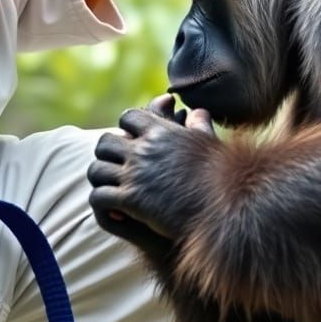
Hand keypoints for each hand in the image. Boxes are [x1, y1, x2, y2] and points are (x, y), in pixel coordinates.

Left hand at [88, 98, 216, 252]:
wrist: (224, 209)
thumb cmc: (222, 178)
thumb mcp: (210, 144)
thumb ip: (199, 125)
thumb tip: (197, 112)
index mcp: (161, 132)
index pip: (129, 117)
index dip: (125, 128)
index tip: (129, 140)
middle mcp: (144, 150)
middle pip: (105, 142)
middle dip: (106, 154)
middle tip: (113, 165)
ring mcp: (135, 175)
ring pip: (96, 169)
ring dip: (100, 179)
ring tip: (107, 186)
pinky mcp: (132, 201)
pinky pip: (99, 196)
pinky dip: (100, 202)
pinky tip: (110, 208)